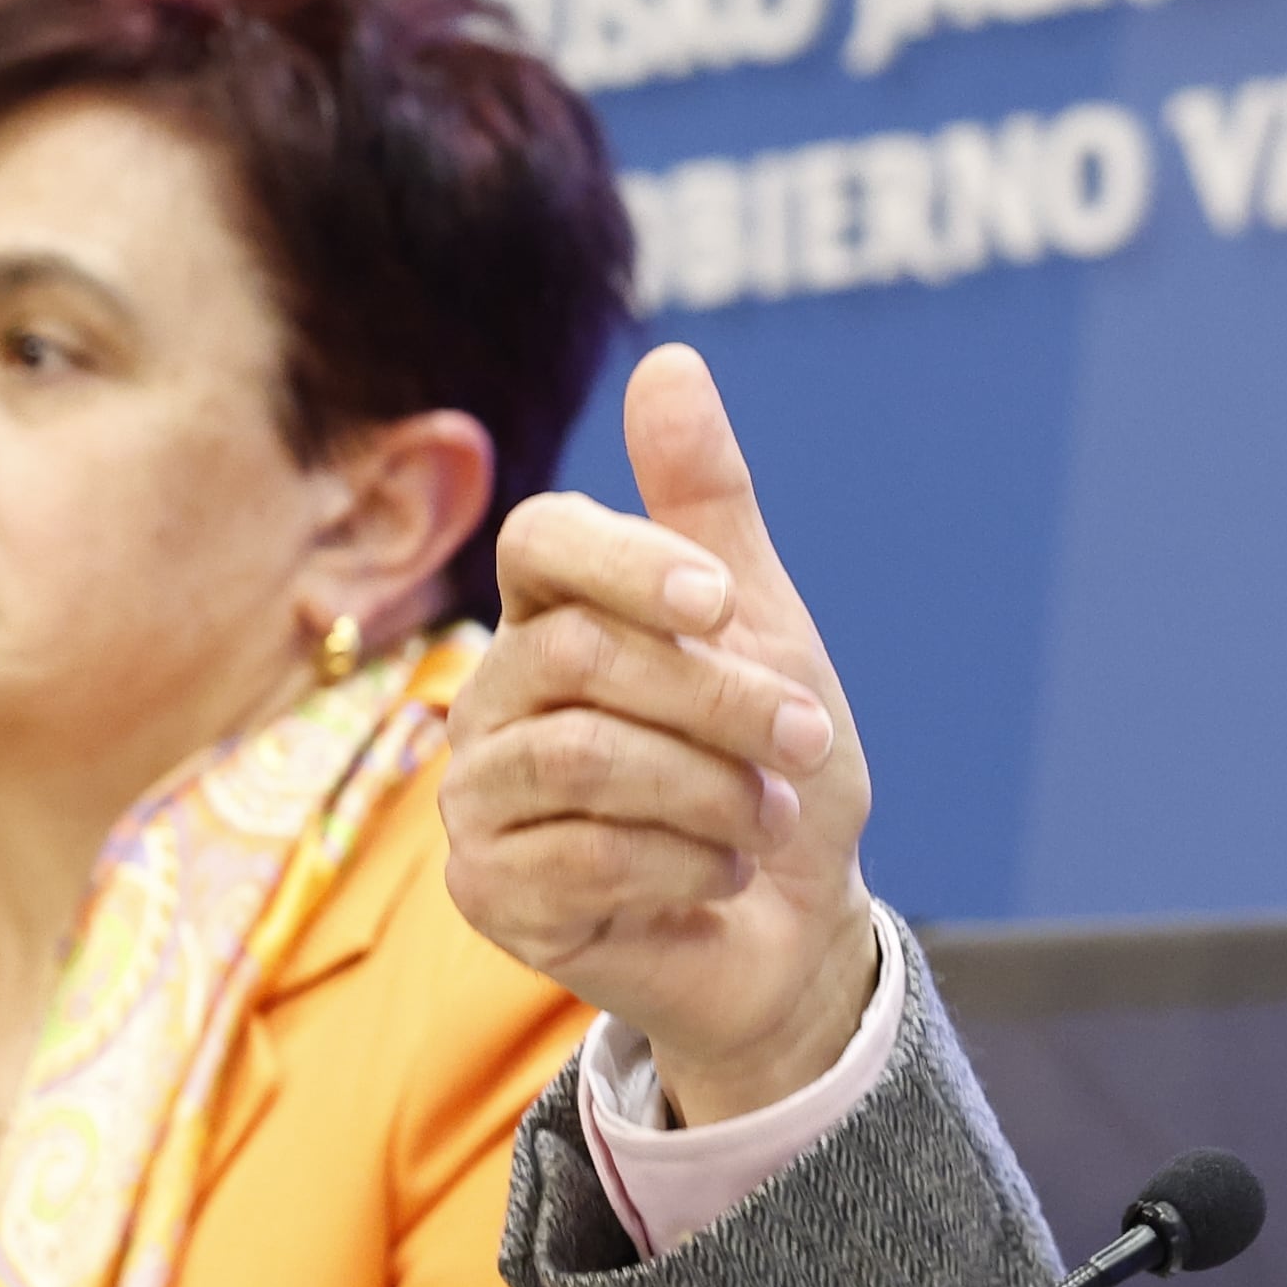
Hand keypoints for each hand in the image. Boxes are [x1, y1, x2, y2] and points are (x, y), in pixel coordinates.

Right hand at [443, 344, 881, 1121]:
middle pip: (582, 655)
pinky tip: (720, 875)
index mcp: (551, 615)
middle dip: (719, 701)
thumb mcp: (763, 627)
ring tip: (767, 816)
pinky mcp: (491, 891)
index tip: (723, 603)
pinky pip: (582, 857)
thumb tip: (670, 361)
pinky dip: (685, 864)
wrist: (792, 925)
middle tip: (806, 742)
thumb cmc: (770, 767)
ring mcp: (480, 797)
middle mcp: (495, 696)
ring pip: (580, 756)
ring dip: (711, 790)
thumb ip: (707, 505)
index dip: (630, 561)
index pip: (543, 543)